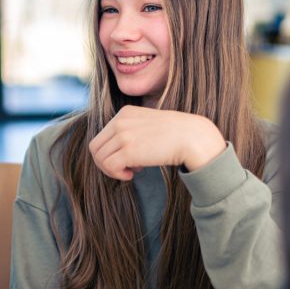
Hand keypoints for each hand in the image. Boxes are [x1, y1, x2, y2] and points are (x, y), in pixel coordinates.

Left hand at [89, 106, 225, 180]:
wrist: (193, 137)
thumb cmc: (176, 135)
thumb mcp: (148, 125)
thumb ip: (132, 131)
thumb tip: (118, 152)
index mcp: (124, 113)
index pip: (102, 136)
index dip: (111, 151)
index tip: (129, 158)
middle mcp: (120, 121)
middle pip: (96, 148)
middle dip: (107, 162)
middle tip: (126, 168)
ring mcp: (123, 135)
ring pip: (99, 158)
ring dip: (112, 170)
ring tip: (131, 171)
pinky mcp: (128, 150)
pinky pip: (109, 166)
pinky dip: (117, 174)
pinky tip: (132, 175)